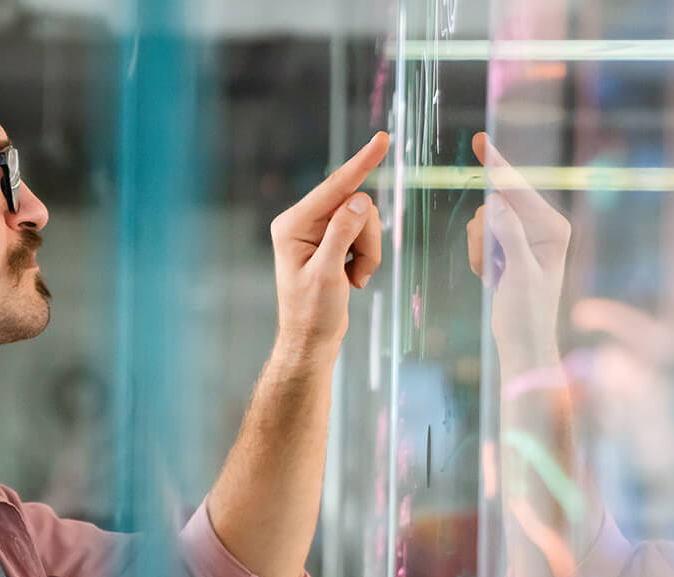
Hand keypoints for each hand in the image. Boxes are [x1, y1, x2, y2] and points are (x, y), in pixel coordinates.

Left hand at [270, 131, 389, 349]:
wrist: (311, 340)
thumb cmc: (312, 313)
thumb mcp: (327, 273)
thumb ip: (342, 233)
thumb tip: (360, 200)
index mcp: (292, 224)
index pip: (333, 187)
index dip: (361, 163)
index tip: (382, 140)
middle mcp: (303, 222)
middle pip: (356, 206)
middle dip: (366, 239)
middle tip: (358, 271)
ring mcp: (319, 231)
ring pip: (365, 221)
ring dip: (369, 251)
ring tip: (355, 279)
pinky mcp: (332, 242)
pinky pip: (364, 234)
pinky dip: (367, 257)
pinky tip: (353, 279)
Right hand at [466, 132, 571, 378]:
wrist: (523, 344)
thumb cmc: (527, 313)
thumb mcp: (518, 273)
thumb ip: (509, 234)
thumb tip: (495, 202)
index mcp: (553, 228)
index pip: (518, 190)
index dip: (496, 165)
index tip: (479, 140)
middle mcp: (541, 227)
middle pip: (496, 205)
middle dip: (484, 234)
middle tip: (490, 267)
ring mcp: (524, 237)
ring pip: (484, 222)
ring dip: (479, 250)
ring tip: (492, 277)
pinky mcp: (510, 248)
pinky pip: (481, 237)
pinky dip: (478, 257)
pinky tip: (490, 278)